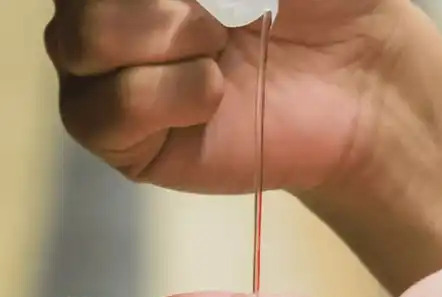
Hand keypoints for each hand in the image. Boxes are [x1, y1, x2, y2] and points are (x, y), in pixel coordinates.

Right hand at [46, 0, 425, 193]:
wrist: (361, 77)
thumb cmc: (319, 1)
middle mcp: (101, 11)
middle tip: (224, 13)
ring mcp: (103, 74)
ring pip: (80, 40)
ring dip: (167, 34)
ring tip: (221, 46)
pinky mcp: (122, 138)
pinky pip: (100, 111)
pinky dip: (167, 94)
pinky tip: (214, 93)